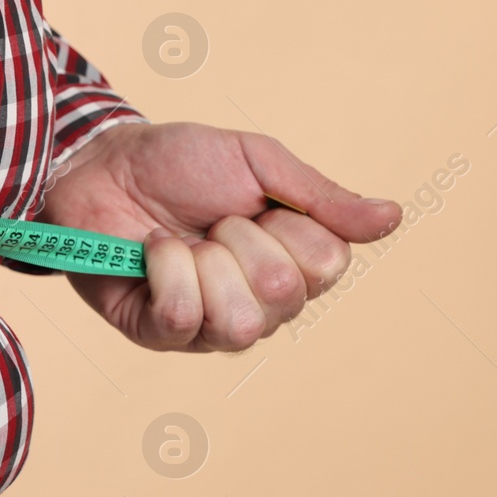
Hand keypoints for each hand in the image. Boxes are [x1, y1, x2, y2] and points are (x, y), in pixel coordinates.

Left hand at [35, 121, 401, 352]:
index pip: (328, 266)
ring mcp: (209, 327)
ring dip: (203, 261)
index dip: (288, 226)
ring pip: (239, 320)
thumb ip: (322, 197)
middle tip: (212, 220)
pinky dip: (164, 269)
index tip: (252, 204)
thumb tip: (394, 218)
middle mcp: (260, 305)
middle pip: (285, 295)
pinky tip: (152, 251)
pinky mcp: (159, 334)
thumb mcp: (259, 162)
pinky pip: (182, 318)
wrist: (102, 163)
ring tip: (183, 239)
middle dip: (242, 239)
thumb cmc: (179, 162)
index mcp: (293, 264)